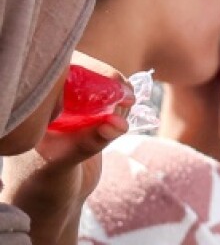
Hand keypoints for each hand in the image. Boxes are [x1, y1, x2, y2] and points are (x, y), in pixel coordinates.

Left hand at [1, 52, 130, 244]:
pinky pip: (108, 106)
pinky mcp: (87, 121)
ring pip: (100, 90)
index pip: (62, 73)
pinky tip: (124, 118)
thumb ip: (89, 143)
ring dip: (118, 97)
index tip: (114, 82)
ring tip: (126, 111)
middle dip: (110, 82)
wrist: (51, 205)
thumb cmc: (42, 185)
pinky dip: (121, 108)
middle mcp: (51, 106)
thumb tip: (119, 123)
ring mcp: (69, 112)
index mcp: (35, 110)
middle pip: (85, 77)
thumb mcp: (63, 163)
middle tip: (128, 94)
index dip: (91, 71)